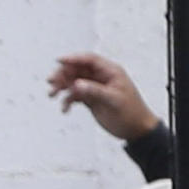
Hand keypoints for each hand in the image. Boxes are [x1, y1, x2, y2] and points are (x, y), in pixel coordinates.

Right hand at [46, 52, 161, 142]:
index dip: (73, 58)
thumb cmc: (131, 113)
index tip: (59, 61)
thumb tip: (77, 84)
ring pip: (73, 82)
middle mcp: (101, 78)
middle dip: (63, 75)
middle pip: (77, 70)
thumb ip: (95, 91)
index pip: (89, 60)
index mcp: (110, 72)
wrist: (136, 130)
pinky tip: (65, 109)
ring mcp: (95, 88)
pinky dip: (67, 101)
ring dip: (62, 87)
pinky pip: (75, 96)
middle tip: (52, 82)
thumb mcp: (113, 100)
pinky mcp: (91, 99)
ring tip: (52, 95)